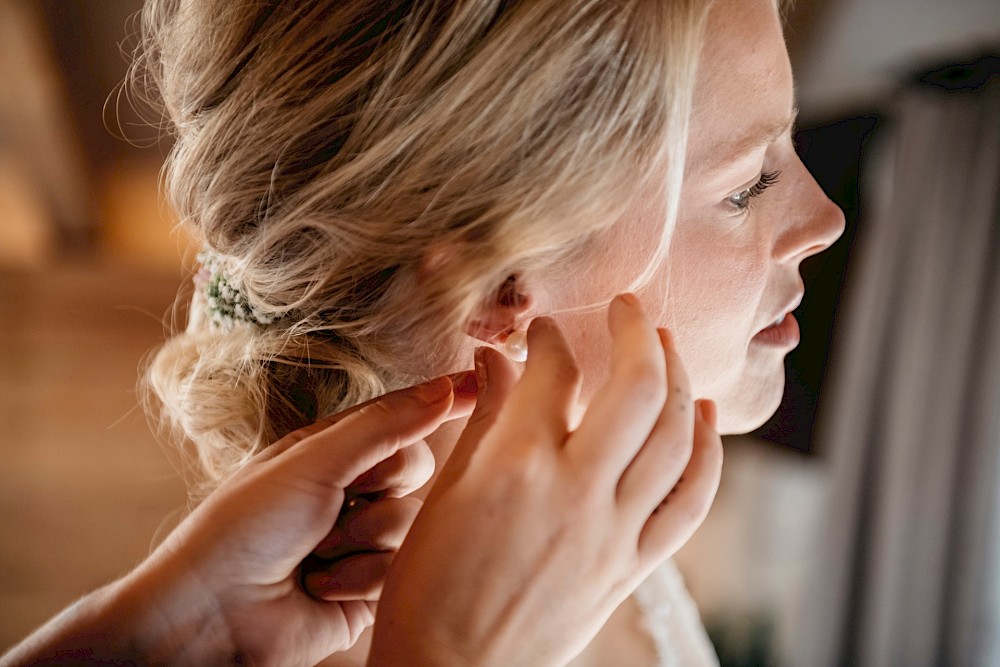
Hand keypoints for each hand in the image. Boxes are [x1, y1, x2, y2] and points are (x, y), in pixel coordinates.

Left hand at [2, 374, 474, 666]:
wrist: (213, 613)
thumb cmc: (245, 526)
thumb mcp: (314, 459)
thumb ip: (384, 424)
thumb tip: (445, 388)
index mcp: (333, 450)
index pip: (400, 416)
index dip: (440, 401)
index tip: (480, 385)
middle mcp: (351, 491)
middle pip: (416, 468)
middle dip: (379, 485)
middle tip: (340, 498)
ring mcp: (362, 541)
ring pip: (410, 522)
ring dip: (362, 539)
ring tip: (315, 554)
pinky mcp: (370, 589)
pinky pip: (399, 571)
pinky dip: (359, 578)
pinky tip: (319, 586)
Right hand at [368, 294, 722, 666]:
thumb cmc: (429, 587)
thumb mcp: (445, 493)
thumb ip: (484, 419)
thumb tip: (498, 360)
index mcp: (515, 466)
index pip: (554, 373)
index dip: (551, 338)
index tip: (545, 330)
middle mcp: (575, 490)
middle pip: (636, 388)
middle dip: (636, 331)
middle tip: (627, 307)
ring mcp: (613, 530)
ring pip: (674, 436)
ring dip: (678, 378)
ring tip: (667, 346)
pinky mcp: (633, 565)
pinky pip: (690, 501)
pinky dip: (706, 452)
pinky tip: (703, 414)